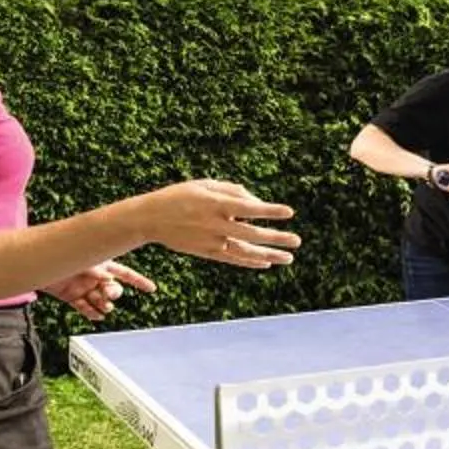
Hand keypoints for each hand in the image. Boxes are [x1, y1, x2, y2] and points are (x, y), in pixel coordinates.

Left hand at [46, 260, 155, 320]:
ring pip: (99, 300)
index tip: (151, 288)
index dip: (139, 280)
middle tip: (109, 295)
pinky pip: (85, 307)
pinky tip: (96, 315)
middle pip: (113, 289)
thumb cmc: (63, 254)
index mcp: (102, 263)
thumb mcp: (86, 260)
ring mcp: (83, 287)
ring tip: (103, 307)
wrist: (38, 262)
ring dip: (103, 305)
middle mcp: (94, 276)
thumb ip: (98, 271)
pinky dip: (91, 313)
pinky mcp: (72, 297)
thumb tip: (109, 281)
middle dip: (114, 293)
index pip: (125, 273)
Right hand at [145, 179, 300, 268]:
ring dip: (268, 255)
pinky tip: (266, 263)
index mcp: (215, 204)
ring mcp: (211, 241)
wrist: (151, 218)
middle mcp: (215, 224)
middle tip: (297, 241)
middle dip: (276, 238)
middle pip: (252, 234)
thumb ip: (233, 190)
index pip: (249, 208)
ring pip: (245, 251)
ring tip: (289, 258)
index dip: (270, 211)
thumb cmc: (181, 196)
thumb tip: (257, 202)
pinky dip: (250, 261)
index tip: (289, 212)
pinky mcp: (206, 252)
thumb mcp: (205, 185)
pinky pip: (232, 259)